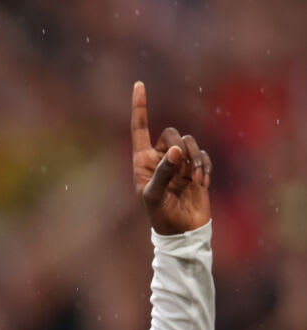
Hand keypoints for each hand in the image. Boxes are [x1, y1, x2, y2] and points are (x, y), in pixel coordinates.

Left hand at [131, 82, 211, 234]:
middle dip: (180, 146)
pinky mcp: (195, 168)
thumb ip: (164, 171)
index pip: (139, 128)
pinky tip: (202, 184)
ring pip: (190, 142)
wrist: (182, 231)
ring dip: (194, 159)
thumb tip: (177, 150)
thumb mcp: (155, 195)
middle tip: (183, 168)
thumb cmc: (161, 215)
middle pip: (171, 133)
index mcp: (142, 160)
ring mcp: (178, 162)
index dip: (140, 107)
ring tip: (194, 180)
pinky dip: (205, 168)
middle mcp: (159, 157)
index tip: (139, 84)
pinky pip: (203, 155)